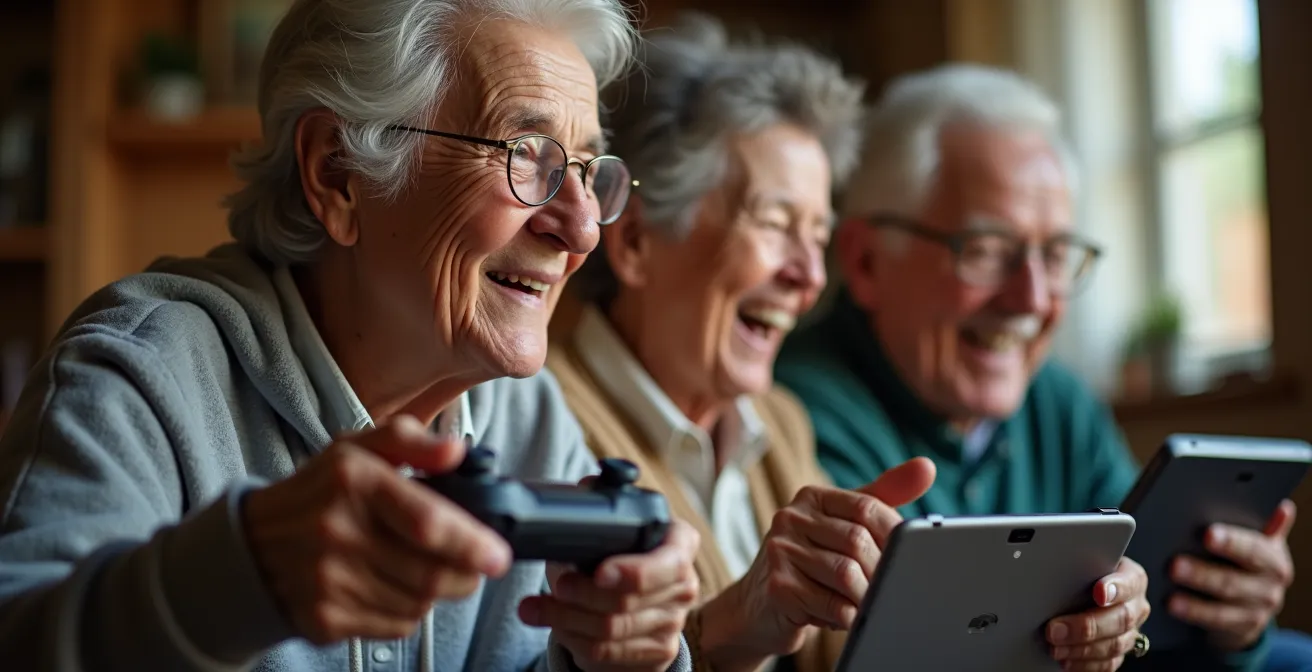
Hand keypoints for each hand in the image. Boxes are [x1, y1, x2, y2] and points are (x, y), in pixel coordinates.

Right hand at [243, 416, 511, 643]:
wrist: (252, 544)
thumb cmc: (319, 492)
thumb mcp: (358, 449)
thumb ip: (412, 442)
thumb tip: (457, 451)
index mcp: (353, 480)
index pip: (425, 522)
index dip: (470, 543)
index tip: (498, 556)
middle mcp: (337, 531)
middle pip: (431, 573)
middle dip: (466, 574)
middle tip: (473, 566)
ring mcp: (327, 580)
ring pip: (417, 603)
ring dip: (438, 593)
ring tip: (429, 572)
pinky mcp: (324, 618)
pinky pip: (394, 626)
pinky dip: (409, 612)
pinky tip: (396, 588)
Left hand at [519, 513, 699, 671]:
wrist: (629, 598)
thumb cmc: (618, 554)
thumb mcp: (612, 525)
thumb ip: (601, 500)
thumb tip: (586, 486)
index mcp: (680, 543)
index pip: (665, 564)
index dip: (631, 571)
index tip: (599, 573)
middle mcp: (685, 584)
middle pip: (628, 601)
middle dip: (582, 595)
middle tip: (556, 586)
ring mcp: (674, 622)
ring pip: (611, 630)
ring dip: (565, 618)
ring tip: (535, 607)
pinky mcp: (658, 651)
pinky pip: (607, 652)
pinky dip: (572, 639)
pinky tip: (555, 624)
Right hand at [698, 457, 936, 670]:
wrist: (759, 607)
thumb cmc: (809, 563)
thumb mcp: (842, 526)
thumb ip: (881, 498)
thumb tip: (926, 466)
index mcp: (811, 497)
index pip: (867, 506)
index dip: (895, 535)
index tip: (904, 557)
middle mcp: (789, 517)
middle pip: (858, 541)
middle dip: (880, 571)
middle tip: (887, 589)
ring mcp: (779, 552)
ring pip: (847, 575)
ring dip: (865, 597)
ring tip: (865, 605)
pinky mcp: (777, 588)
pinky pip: (832, 605)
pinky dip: (848, 617)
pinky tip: (842, 616)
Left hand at [1046, 557, 1149, 671]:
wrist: (1091, 589)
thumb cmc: (1086, 573)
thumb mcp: (1086, 562)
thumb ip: (1081, 564)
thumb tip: (1054, 567)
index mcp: (1132, 579)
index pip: (1130, 582)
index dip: (1116, 588)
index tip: (1099, 592)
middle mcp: (1136, 607)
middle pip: (1121, 619)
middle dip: (1086, 626)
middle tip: (1055, 628)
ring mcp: (1130, 632)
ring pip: (1114, 645)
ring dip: (1081, 649)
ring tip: (1055, 647)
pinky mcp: (1119, 653)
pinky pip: (1108, 664)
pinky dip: (1085, 665)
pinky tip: (1066, 660)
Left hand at [1169, 499, 1296, 649]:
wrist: (1256, 602)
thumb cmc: (1246, 561)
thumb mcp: (1257, 542)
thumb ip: (1264, 525)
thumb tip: (1284, 507)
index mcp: (1273, 559)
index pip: (1253, 549)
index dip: (1231, 541)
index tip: (1207, 534)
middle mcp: (1269, 586)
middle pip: (1233, 579)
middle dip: (1202, 572)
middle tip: (1173, 563)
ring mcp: (1257, 610)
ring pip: (1222, 605)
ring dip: (1194, 600)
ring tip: (1169, 593)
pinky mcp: (1243, 628)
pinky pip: (1215, 622)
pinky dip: (1193, 614)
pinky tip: (1172, 606)